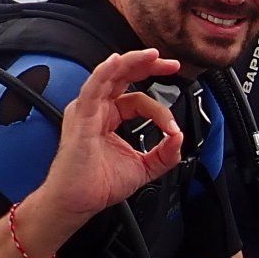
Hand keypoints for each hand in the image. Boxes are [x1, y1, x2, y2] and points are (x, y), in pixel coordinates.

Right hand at [28, 48, 183, 233]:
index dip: (160, 111)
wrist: (79, 201)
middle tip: (172, 64)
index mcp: (110, 116)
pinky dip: (105, 72)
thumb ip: (165, 154)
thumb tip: (179, 139)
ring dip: (132, 62)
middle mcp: (97, 109)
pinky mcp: (81, 116)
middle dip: (149, 65)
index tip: (173, 129)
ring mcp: (88, 110)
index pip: (139, 100)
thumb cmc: (98, 184)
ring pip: (110, 75)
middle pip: (124, 76)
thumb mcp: (143, 167)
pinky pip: (93, 88)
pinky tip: (117, 62)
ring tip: (153, 56)